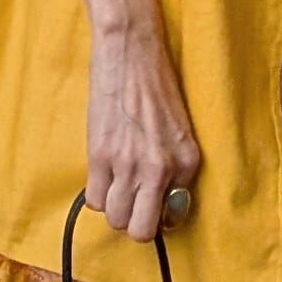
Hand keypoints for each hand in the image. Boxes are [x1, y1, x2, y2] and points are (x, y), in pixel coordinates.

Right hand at [87, 16, 200, 241]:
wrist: (130, 51)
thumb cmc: (156, 84)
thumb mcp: (180, 129)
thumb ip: (174, 165)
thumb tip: (160, 197)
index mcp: (187, 161)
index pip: (172, 216)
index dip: (157, 211)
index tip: (150, 200)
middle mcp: (161, 168)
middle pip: (141, 230)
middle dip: (135, 222)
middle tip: (130, 203)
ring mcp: (129, 164)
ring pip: (116, 219)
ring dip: (113, 207)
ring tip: (115, 185)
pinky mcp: (100, 156)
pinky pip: (93, 200)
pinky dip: (96, 193)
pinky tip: (102, 174)